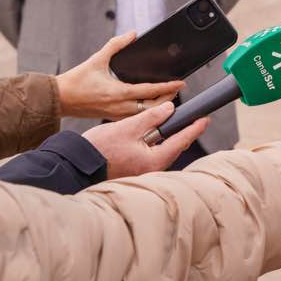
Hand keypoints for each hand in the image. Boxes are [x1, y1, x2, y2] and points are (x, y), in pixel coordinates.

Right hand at [56, 31, 184, 119]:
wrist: (59, 99)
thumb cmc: (75, 81)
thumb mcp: (97, 59)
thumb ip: (116, 44)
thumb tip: (132, 34)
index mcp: (118, 93)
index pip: (150, 91)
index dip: (168, 87)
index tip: (181, 83)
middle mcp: (119, 107)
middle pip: (153, 107)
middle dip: (168, 99)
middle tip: (177, 90)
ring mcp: (116, 115)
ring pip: (145, 115)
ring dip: (158, 107)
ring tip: (168, 97)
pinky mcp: (112, 117)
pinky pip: (135, 117)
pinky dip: (146, 111)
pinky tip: (150, 105)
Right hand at [82, 101, 207, 178]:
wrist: (75, 165)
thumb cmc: (98, 149)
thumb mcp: (128, 127)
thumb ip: (151, 117)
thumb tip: (170, 109)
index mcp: (153, 161)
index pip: (180, 140)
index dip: (194, 128)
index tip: (205, 119)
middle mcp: (150, 170)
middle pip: (173, 148)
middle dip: (183, 133)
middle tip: (193, 119)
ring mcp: (142, 172)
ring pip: (162, 151)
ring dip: (168, 138)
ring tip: (174, 124)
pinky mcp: (133, 170)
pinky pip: (151, 155)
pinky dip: (156, 144)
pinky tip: (153, 136)